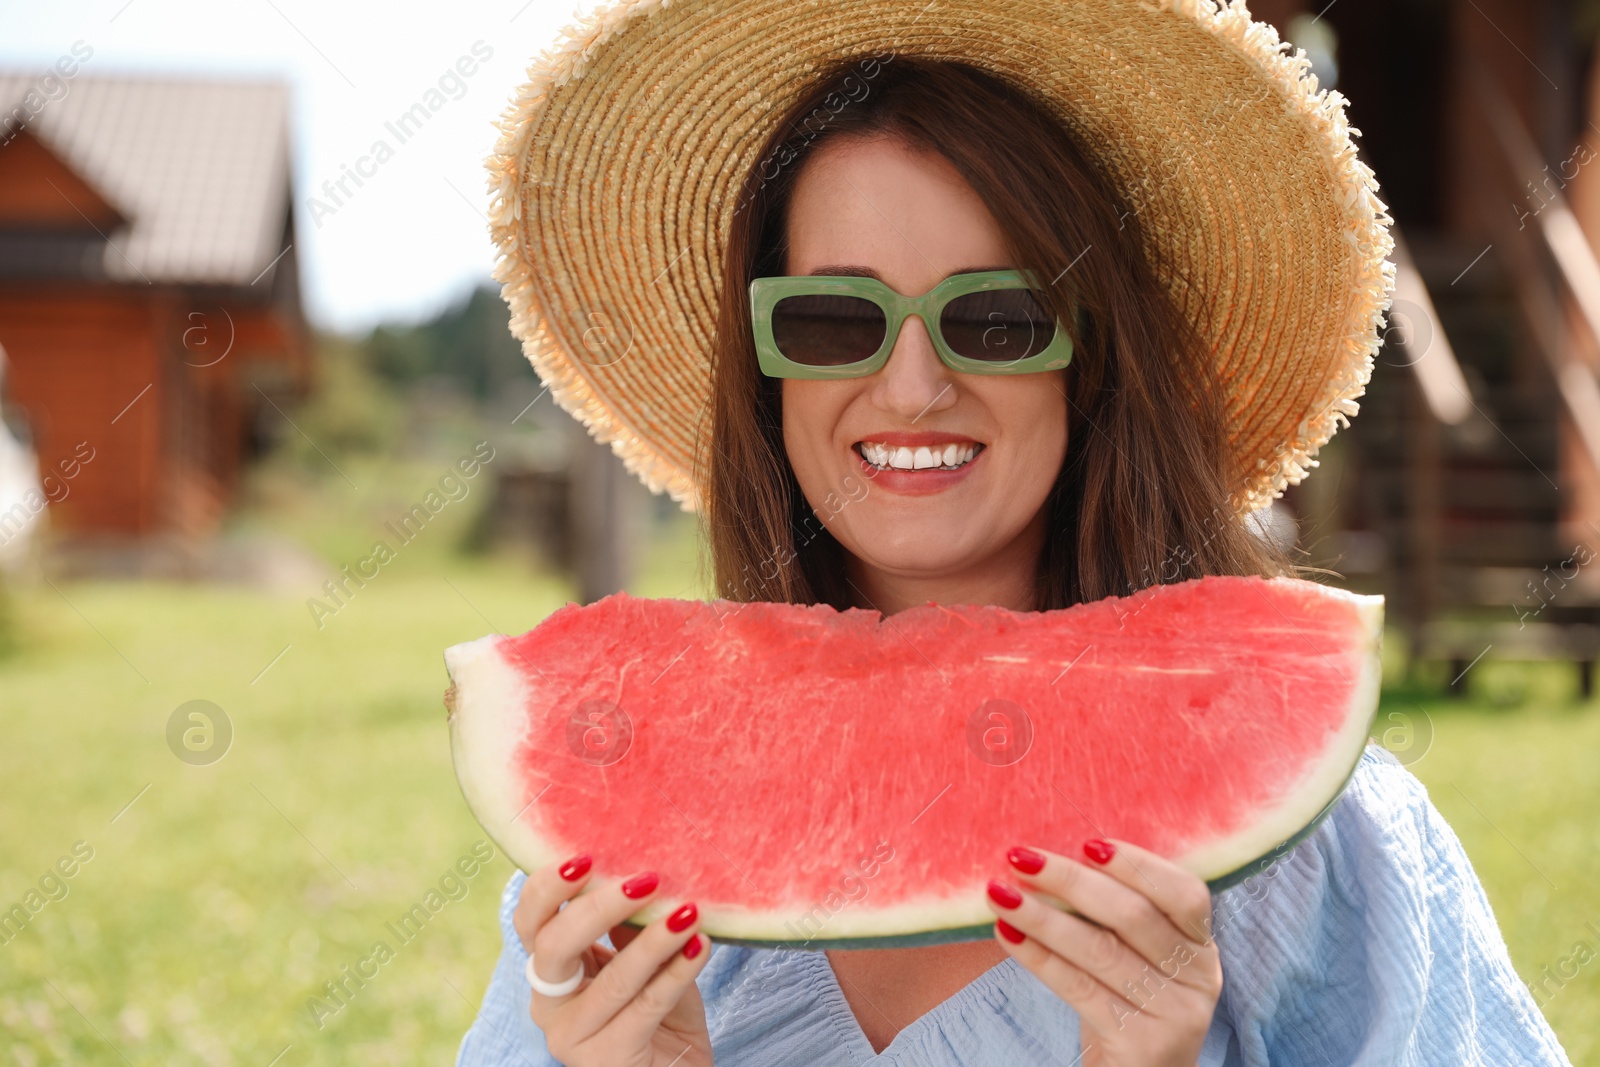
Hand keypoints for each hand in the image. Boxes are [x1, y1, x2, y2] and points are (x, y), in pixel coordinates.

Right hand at [512, 854, 713, 1066]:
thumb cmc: (657, 1011)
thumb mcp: (639, 958)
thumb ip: (628, 925)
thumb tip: (637, 871)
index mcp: (549, 971)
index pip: (529, 922)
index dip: (549, 887)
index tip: (586, 856)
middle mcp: (549, 1005)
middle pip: (554, 947)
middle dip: (599, 908)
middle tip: (646, 880)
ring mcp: (574, 1037)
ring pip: (613, 980)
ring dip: (655, 941)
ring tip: (689, 912)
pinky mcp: (609, 1059)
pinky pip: (648, 1006)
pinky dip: (678, 972)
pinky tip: (700, 946)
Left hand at [984, 839, 1220, 1066]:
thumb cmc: (1124, 1005)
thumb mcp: (1134, 958)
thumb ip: (1114, 914)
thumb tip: (1048, 857)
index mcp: (1201, 946)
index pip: (1185, 892)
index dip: (1137, 863)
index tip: (1085, 843)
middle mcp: (1199, 978)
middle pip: (1134, 915)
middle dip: (1070, 880)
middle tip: (1019, 857)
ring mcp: (1175, 1014)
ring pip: (1101, 950)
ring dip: (1042, 916)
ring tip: (999, 893)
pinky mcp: (1142, 1044)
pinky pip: (1079, 988)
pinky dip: (1038, 956)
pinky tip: (1007, 933)